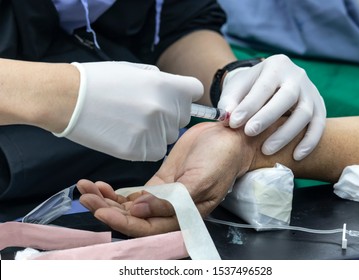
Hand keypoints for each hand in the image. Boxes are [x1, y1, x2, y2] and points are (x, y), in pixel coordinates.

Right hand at [54, 61, 202, 160]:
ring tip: (131, 123)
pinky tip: (127, 135)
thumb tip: (176, 93)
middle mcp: (164, 108)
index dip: (185, 94)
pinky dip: (145, 146)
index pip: (195, 90)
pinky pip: (154, 152)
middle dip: (169, 115)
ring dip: (156, 133)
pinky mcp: (139, 150)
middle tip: (144, 111)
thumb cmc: (99, 81)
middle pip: (183, 117)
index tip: (176, 98)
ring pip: (168, 137)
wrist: (68, 98)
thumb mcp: (135, 71)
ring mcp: (152, 131)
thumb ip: (161, 82)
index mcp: (166, 85)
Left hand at [77, 122, 255, 236]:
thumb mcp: (199, 181)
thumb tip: (139, 210)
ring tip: (85, 189)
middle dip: (107, 210)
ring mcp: (162, 197)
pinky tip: (100, 186)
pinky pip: (133, 193)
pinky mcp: (159, 182)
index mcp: (182, 216)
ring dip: (106, 200)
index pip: (146, 227)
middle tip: (84, 197)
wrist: (228, 137)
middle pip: (133, 219)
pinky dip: (115, 192)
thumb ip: (172, 200)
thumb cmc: (221, 160)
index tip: (100, 210)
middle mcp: (170, 211)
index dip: (122, 222)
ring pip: (129, 207)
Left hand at [218, 54, 325, 160]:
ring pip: (305, 113)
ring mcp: (311, 91)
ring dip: (286, 134)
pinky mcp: (319, 107)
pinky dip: (309, 142)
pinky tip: (296, 156)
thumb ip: (229, 102)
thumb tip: (228, 117)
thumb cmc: (248, 89)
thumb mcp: (235, 89)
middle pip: (288, 96)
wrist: (267, 85)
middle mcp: (297, 76)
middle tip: (249, 133)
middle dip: (267, 117)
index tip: (234, 123)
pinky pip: (319, 125)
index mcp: (276, 66)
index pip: (264, 86)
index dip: (249, 105)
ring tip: (266, 150)